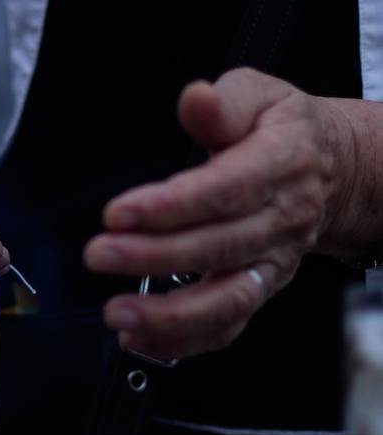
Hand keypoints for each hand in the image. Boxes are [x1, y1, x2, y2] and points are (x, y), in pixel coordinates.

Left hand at [84, 68, 354, 361]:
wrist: (337, 172)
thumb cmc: (281, 128)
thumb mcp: (260, 95)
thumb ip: (224, 102)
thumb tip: (196, 98)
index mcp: (279, 165)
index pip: (224, 190)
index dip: (170, 206)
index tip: (116, 213)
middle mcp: (279, 220)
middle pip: (217, 247)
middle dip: (153, 256)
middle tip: (97, 255)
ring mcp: (272, 261)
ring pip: (227, 299)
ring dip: (170, 315)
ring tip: (116, 313)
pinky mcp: (260, 289)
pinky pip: (227, 324)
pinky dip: (184, 340)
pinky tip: (137, 338)